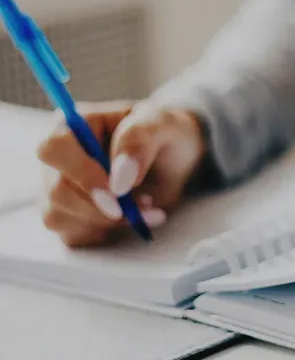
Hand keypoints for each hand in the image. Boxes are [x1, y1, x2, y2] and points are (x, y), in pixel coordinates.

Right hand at [37, 100, 205, 246]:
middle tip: (146, 203)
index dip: (82, 173)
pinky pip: (73, 234)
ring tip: (147, 206)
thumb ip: (139, 142)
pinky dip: (108, 232)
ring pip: (61, 217)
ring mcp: (61, 189)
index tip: (118, 191)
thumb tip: (119, 178)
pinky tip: (134, 219)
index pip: (54, 149)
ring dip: (109, 221)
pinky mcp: (70, 216)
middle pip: (57, 190)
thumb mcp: (162, 125)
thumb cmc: (164, 134)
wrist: (175, 159)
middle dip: (103, 206)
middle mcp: (59, 158)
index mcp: (74, 125)